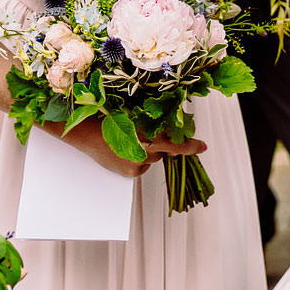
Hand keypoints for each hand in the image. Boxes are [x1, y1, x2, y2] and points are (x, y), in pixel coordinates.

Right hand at [58, 119, 206, 177]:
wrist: (86, 133)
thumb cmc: (107, 120)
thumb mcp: (134, 117)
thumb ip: (153, 125)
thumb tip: (168, 129)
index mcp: (147, 135)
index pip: (175, 143)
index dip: (191, 146)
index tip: (202, 146)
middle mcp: (144, 152)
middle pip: (166, 150)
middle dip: (166, 144)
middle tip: (155, 136)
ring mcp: (138, 164)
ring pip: (154, 158)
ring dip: (149, 150)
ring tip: (130, 140)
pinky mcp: (130, 172)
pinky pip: (143, 166)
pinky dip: (140, 159)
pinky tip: (126, 151)